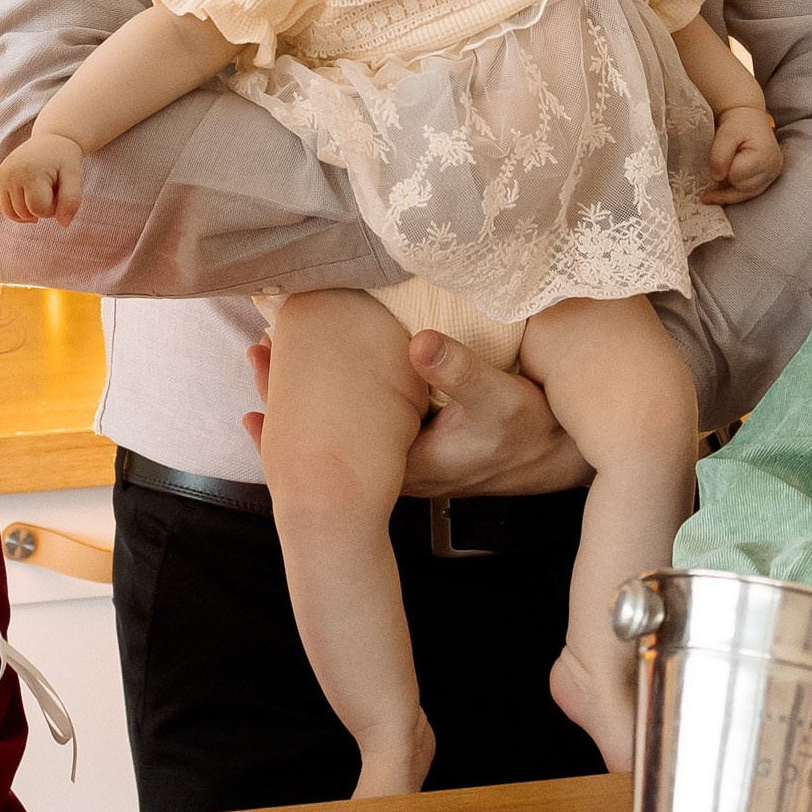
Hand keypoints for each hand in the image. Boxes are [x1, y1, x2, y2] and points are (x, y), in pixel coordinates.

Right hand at [0, 130, 83, 223]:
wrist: (50, 139)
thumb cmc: (64, 159)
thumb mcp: (74, 176)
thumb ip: (72, 200)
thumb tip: (64, 224)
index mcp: (30, 173)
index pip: (39, 210)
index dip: (53, 208)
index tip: (59, 192)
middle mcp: (10, 174)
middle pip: (25, 214)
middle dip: (41, 209)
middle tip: (50, 190)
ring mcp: (0, 177)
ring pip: (12, 215)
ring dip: (28, 212)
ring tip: (40, 194)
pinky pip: (4, 209)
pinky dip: (17, 210)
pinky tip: (29, 198)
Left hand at [244, 331, 589, 490]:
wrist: (556, 453)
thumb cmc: (528, 428)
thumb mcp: (499, 399)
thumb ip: (460, 371)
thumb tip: (418, 343)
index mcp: (403, 462)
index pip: (330, 444)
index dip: (292, 411)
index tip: (268, 364)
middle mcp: (392, 468)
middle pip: (322, 439)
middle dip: (286, 398)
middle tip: (256, 352)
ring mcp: (399, 458)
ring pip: (336, 430)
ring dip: (306, 395)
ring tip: (271, 355)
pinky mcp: (411, 443)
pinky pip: (356, 424)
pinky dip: (331, 398)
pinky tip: (315, 376)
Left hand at [708, 103, 783, 199]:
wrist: (749, 118)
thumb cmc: (738, 123)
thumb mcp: (726, 134)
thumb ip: (720, 155)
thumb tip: (716, 177)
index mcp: (765, 156)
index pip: (737, 175)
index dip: (724, 168)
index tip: (722, 154)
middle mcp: (773, 169)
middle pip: (742, 189)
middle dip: (728, 179)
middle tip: (723, 162)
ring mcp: (772, 176)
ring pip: (745, 195)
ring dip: (729, 191)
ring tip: (711, 190)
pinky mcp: (768, 179)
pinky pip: (749, 194)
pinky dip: (734, 193)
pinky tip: (719, 194)